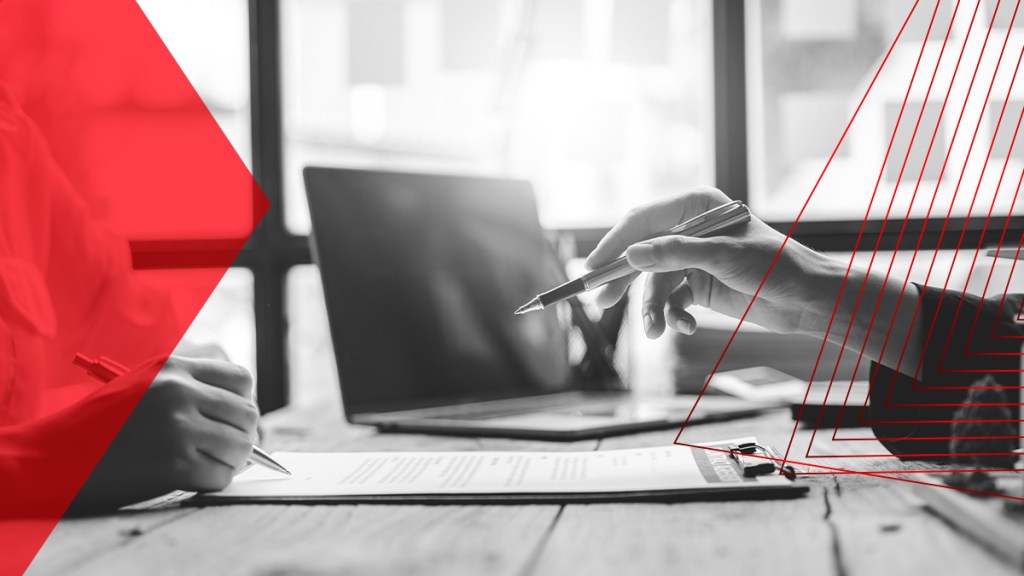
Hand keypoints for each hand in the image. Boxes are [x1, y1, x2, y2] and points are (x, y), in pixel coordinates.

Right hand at [75, 355, 257, 508]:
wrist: (53, 457)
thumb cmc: (99, 424)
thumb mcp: (143, 384)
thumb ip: (188, 386)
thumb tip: (240, 408)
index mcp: (174, 369)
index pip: (242, 380)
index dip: (242, 402)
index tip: (231, 419)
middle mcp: (180, 393)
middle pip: (248, 414)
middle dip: (242, 435)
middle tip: (225, 449)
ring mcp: (178, 429)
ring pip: (241, 447)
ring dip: (231, 461)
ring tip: (207, 463)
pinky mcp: (174, 465)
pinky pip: (222, 476)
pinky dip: (214, 482)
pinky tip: (193, 478)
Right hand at [586, 187, 836, 337]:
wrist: (807, 300)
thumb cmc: (774, 266)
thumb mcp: (721, 258)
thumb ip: (674, 254)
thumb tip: (631, 255)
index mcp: (694, 206)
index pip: (641, 221)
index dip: (614, 244)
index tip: (592, 267)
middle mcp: (689, 229)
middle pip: (641, 253)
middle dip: (624, 281)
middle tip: (602, 302)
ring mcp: (692, 258)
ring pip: (654, 283)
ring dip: (653, 308)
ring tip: (655, 330)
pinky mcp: (698, 284)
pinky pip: (670, 300)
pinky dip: (673, 316)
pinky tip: (686, 326)